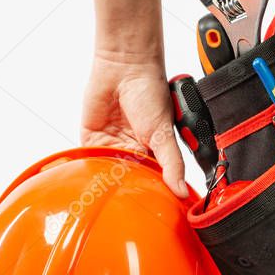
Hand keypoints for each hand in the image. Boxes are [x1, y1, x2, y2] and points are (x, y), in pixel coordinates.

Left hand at [81, 52, 187, 197]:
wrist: (124, 67)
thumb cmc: (149, 91)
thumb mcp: (164, 132)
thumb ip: (172, 164)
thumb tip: (182, 191)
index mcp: (154, 151)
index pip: (153, 180)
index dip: (153, 193)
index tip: (154, 208)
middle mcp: (133, 150)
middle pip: (130, 179)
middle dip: (129, 189)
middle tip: (132, 204)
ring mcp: (112, 146)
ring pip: (109, 173)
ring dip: (110, 181)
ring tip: (114, 194)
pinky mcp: (92, 140)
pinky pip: (91, 160)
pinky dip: (92, 168)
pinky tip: (96, 180)